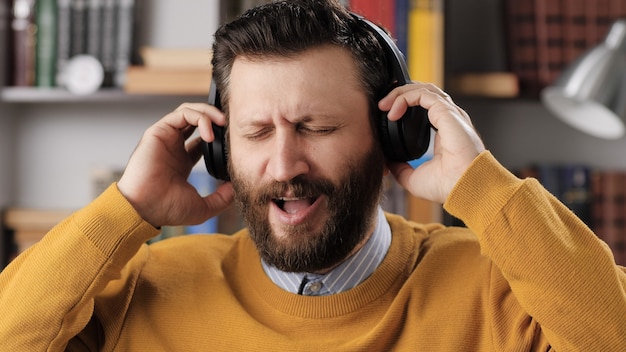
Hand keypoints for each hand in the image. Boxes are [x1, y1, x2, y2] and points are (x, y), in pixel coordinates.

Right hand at [117, 103, 233, 227]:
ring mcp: (166, 138)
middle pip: (197, 120)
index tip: (234, 142)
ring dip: (209, 113)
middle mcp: (173, 147)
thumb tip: (236, 188)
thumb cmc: (166, 209)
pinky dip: (200, 118)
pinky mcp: (159, 131)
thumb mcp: (202, 207)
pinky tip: (209, 134)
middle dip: (216, 118)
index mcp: (182, 161)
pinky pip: (182, 114)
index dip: (219, 137)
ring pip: (190, 112)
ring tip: (223, 123)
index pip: (202, 140)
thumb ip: (221, 199)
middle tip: (232, 126)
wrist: (144, 207)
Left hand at [378, 82, 484, 203]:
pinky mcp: (447, 113)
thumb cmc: (447, 186)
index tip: (387, 114)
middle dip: (399, 94)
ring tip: (384, 105)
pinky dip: (405, 98)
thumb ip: (400, 168)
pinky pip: (423, 95)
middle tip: (381, 105)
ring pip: (423, 89)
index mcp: (445, 131)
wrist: (463, 189)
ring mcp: (450, 114)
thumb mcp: (413, 178)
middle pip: (424, 93)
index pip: (425, 106)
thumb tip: (386, 163)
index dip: (406, 104)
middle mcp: (449, 119)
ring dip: (400, 93)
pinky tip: (393, 111)